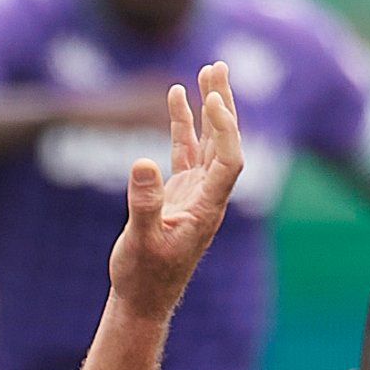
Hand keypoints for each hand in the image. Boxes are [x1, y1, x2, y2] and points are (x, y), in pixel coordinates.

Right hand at [103, 64, 241, 321]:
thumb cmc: (143, 276)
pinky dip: (184, 125)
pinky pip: (187, 151)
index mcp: (207, 208)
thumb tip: (142, 161)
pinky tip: (178, 97)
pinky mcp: (179, 193)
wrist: (142, 300)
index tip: (212, 101)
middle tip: (218, 68)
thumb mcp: (140, 240)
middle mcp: (208, 196)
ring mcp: (196, 192)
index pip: (229, 160)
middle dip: (223, 105)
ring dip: (209, 107)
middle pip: (226, 142)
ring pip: (209, 142)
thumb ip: (144, 202)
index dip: (226, 130)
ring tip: (209, 71)